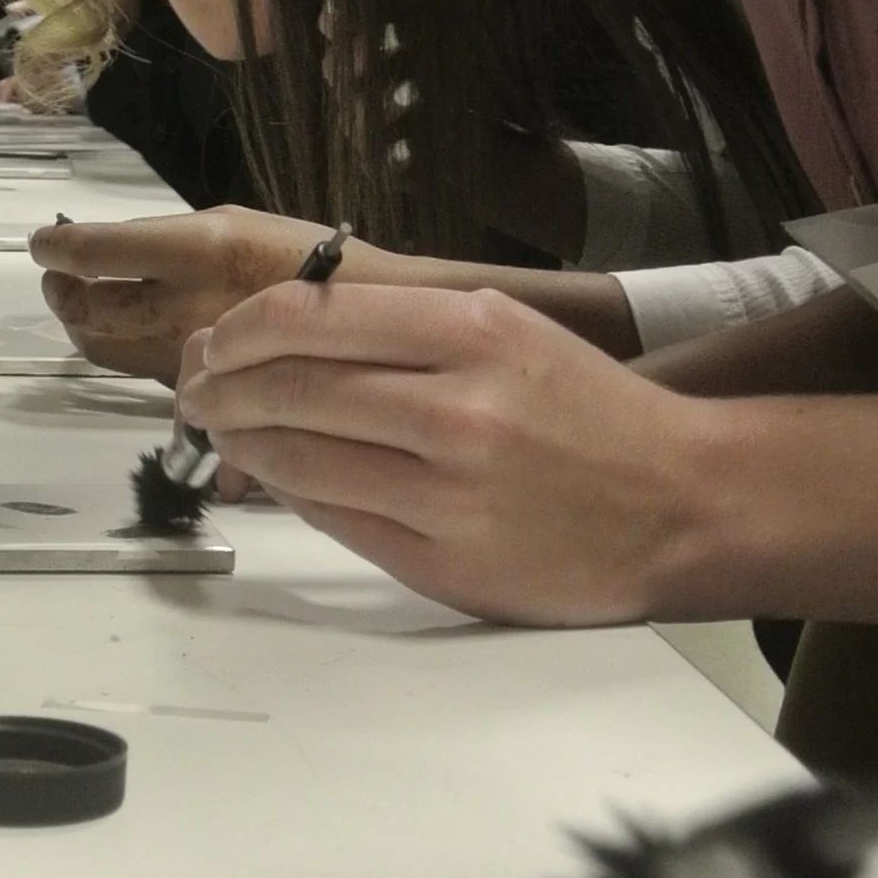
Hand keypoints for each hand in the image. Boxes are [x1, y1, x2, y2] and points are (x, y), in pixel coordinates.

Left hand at [30, 205, 387, 385]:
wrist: (375, 320)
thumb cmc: (309, 258)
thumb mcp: (234, 226)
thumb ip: (167, 245)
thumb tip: (100, 251)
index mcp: (199, 249)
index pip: (96, 252)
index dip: (58, 247)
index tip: (44, 241)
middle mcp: (186, 306)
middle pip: (89, 311)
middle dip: (62, 292)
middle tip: (57, 276)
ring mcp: (191, 354)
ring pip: (108, 351)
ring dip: (85, 325)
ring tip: (84, 302)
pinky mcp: (203, 389)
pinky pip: (145, 375)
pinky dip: (127, 352)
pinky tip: (133, 335)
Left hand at [176, 281, 710, 624]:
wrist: (681, 500)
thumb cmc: (588, 410)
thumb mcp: (504, 330)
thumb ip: (397, 330)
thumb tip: (275, 335)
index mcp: (470, 331)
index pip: (306, 316)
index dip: (237, 329)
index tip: (215, 339)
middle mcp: (456, 407)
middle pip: (286, 386)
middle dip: (219, 386)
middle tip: (196, 389)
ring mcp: (446, 492)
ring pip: (295, 457)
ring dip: (240, 441)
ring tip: (223, 430)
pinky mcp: (441, 562)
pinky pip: (332, 516)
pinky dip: (289, 491)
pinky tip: (277, 476)